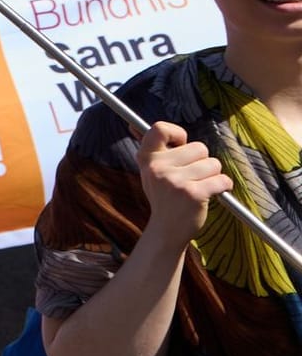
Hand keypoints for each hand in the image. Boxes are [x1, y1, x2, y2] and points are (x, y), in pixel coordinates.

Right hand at [137, 121, 230, 247]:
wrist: (166, 230)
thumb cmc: (164, 197)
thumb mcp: (150, 171)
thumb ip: (152, 150)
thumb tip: (132, 125)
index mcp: (147, 159)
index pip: (160, 128)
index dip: (178, 134)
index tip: (180, 146)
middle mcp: (158, 168)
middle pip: (199, 147)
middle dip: (202, 161)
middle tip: (190, 178)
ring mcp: (175, 181)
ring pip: (214, 163)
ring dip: (213, 175)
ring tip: (198, 187)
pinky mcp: (193, 194)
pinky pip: (222, 180)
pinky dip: (223, 186)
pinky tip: (212, 194)